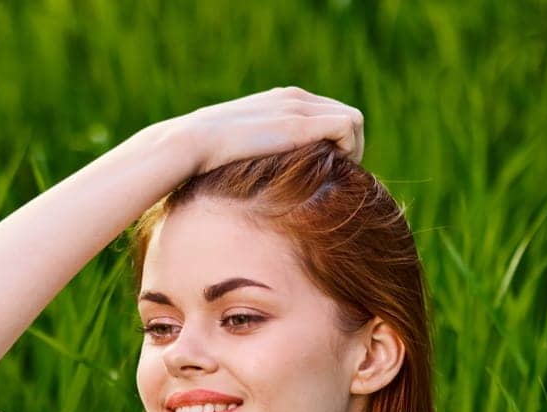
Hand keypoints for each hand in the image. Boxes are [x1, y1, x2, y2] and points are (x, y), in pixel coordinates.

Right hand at [167, 86, 364, 175]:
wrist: (191, 143)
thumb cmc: (207, 156)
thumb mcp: (239, 148)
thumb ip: (259, 152)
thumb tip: (263, 178)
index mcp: (282, 100)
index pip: (329, 113)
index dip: (338, 142)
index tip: (330, 170)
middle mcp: (295, 98)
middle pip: (347, 114)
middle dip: (351, 146)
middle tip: (341, 177)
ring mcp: (298, 108)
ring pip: (354, 120)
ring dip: (355, 149)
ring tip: (341, 176)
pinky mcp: (299, 124)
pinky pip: (347, 126)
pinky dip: (349, 149)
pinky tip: (334, 171)